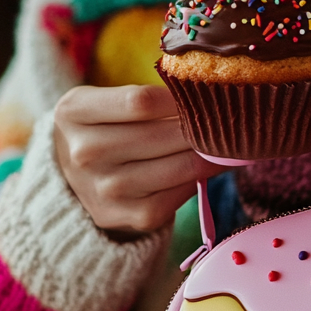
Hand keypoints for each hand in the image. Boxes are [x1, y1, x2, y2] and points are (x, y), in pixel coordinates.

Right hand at [54, 85, 224, 238]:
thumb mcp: (104, 102)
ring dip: (214, 154)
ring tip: (236, 140)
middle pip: (164, 135)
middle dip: (205, 126)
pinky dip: (204, 178)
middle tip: (235, 118)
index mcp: (74, 112)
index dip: (181, 98)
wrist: (75, 181)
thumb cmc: (103, 130)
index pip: (141, 102)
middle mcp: (85, 153)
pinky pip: (182, 193)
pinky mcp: (131, 216)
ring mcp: (107, 189)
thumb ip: (145, 96)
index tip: (207, 94)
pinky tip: (218, 165)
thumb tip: (210, 94)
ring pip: (180, 167)